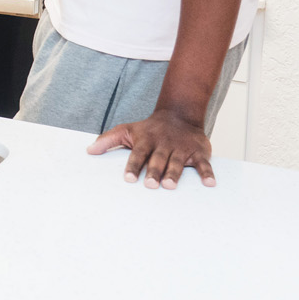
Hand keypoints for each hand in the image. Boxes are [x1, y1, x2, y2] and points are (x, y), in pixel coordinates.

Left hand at [88, 108, 215, 188]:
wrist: (179, 114)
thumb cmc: (149, 128)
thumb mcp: (127, 130)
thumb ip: (108, 140)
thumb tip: (89, 150)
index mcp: (146, 140)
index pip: (138, 154)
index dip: (133, 166)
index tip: (129, 179)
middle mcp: (163, 144)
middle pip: (158, 159)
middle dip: (154, 171)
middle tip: (150, 185)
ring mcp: (181, 148)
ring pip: (177, 161)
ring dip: (174, 173)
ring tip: (170, 185)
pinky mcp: (198, 151)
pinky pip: (203, 163)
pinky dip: (206, 173)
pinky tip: (209, 184)